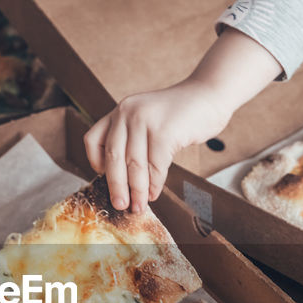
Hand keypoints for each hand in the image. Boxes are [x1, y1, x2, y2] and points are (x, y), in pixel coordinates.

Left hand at [85, 28, 281, 212]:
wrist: (209, 96)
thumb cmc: (180, 114)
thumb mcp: (147, 119)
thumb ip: (133, 140)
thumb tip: (124, 180)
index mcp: (120, 111)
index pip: (93, 139)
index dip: (95, 162)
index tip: (103, 177)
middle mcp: (127, 112)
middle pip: (113, 157)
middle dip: (116, 186)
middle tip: (119, 205)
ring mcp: (145, 120)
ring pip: (135, 165)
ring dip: (137, 191)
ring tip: (139, 206)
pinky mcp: (164, 131)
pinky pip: (155, 166)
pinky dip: (155, 184)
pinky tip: (155, 193)